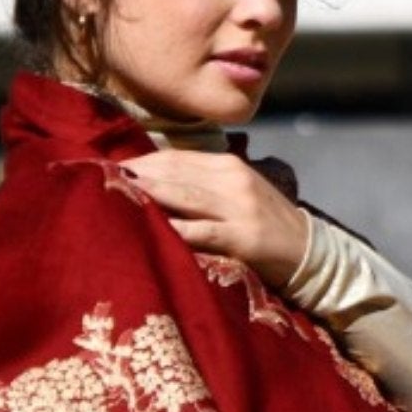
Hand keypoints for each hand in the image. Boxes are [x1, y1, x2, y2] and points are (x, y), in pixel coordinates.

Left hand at [125, 149, 310, 289]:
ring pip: (184, 195)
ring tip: (117, 195)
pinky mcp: (243, 237)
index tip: (109, 167)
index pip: (175, 158)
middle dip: (137, 176)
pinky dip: (175, 229)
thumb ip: (202, 187)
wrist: (310, 252)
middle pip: (174, 172)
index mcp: (228, 165)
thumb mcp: (236, 195)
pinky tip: (152, 229)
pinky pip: (201, 231)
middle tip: (101, 179)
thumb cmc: (265, 227)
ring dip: (149, 195)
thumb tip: (155, 185)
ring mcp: (239, 207)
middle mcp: (232, 178)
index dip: (141, 162)